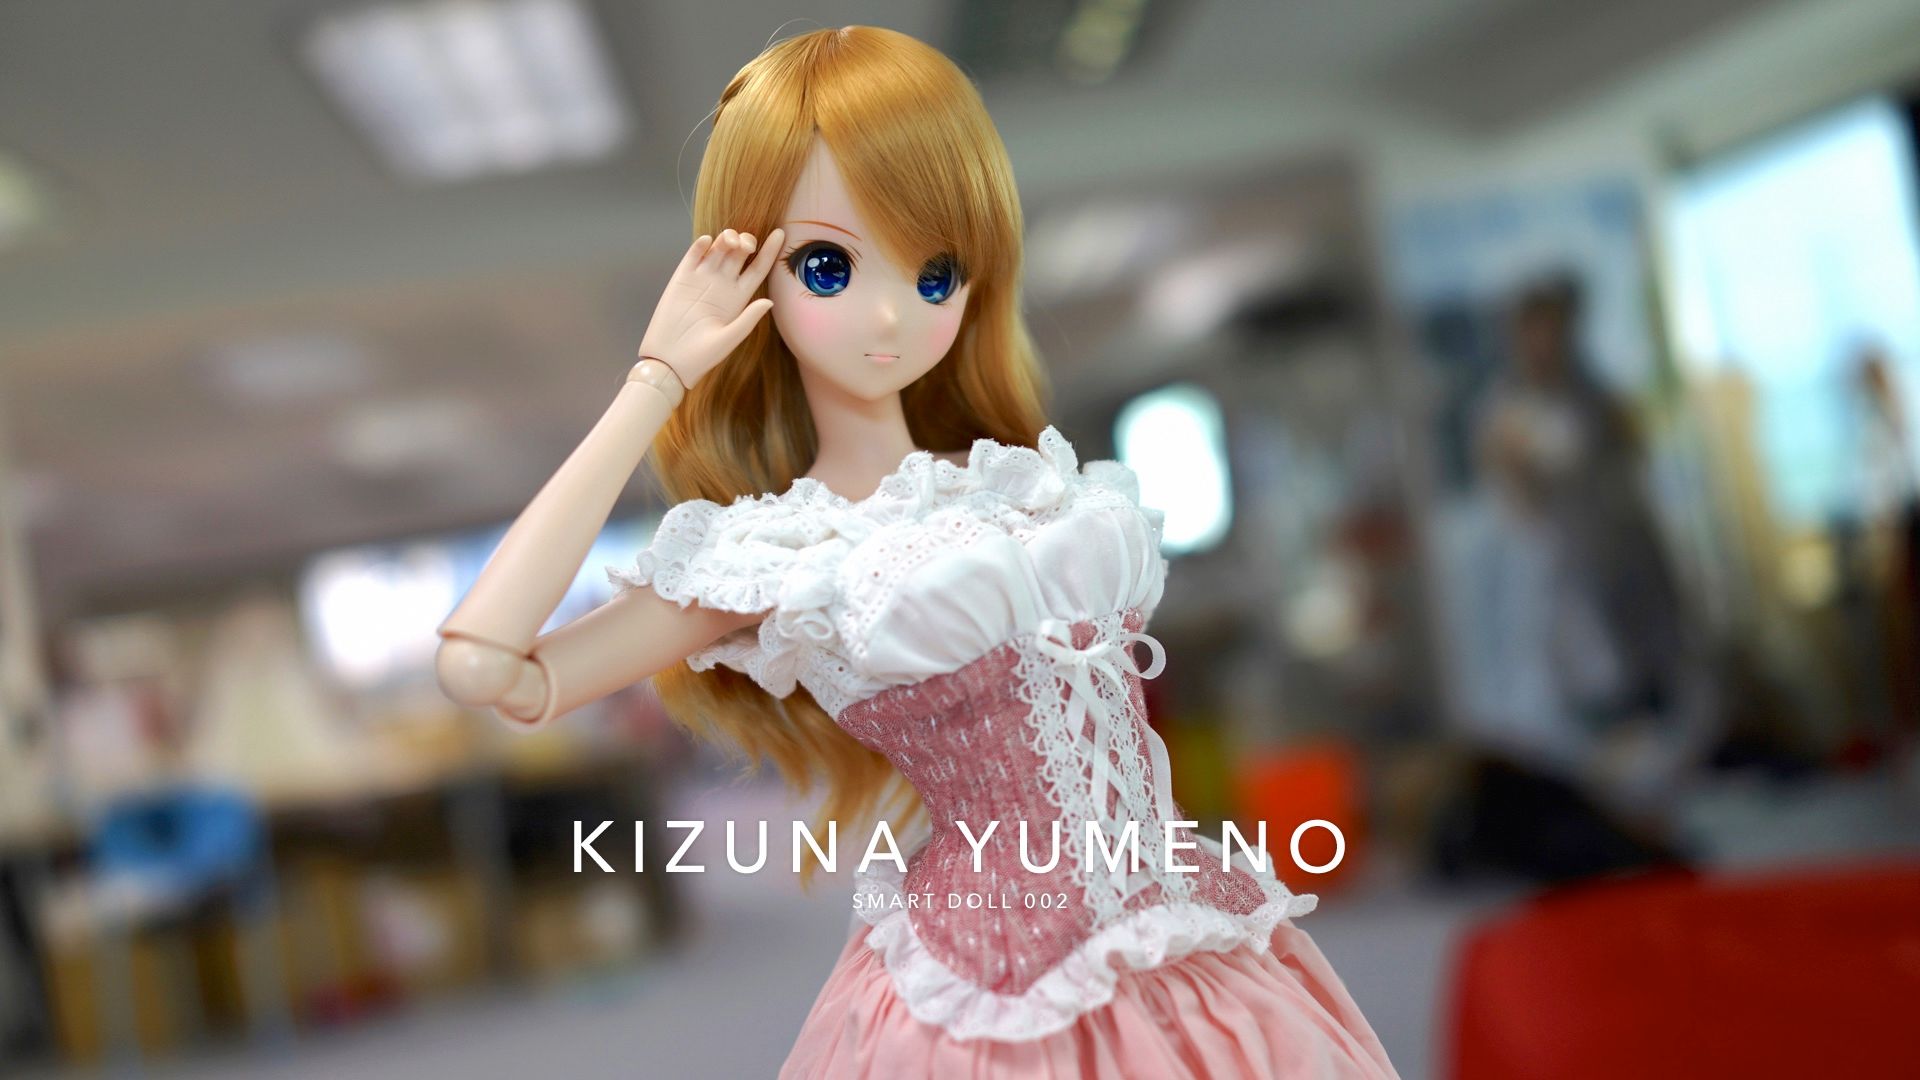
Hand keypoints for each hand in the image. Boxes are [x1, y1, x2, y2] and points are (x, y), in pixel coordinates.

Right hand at [636, 228, 783, 387]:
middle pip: (740, 253)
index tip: (780, 233)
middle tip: (745, 244)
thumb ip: (749, 319)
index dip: (770, 250)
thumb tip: (769, 301)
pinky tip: (707, 241)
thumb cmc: (702, 356)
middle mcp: (723, 285)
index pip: (758, 268)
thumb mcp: (729, 339)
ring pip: (719, 249)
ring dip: (727, 238)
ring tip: (730, 240)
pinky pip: (694, 255)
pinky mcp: (682, 278)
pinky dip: (701, 245)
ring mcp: (702, 279)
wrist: (670, 361)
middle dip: (746, 241)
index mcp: (739, 297)